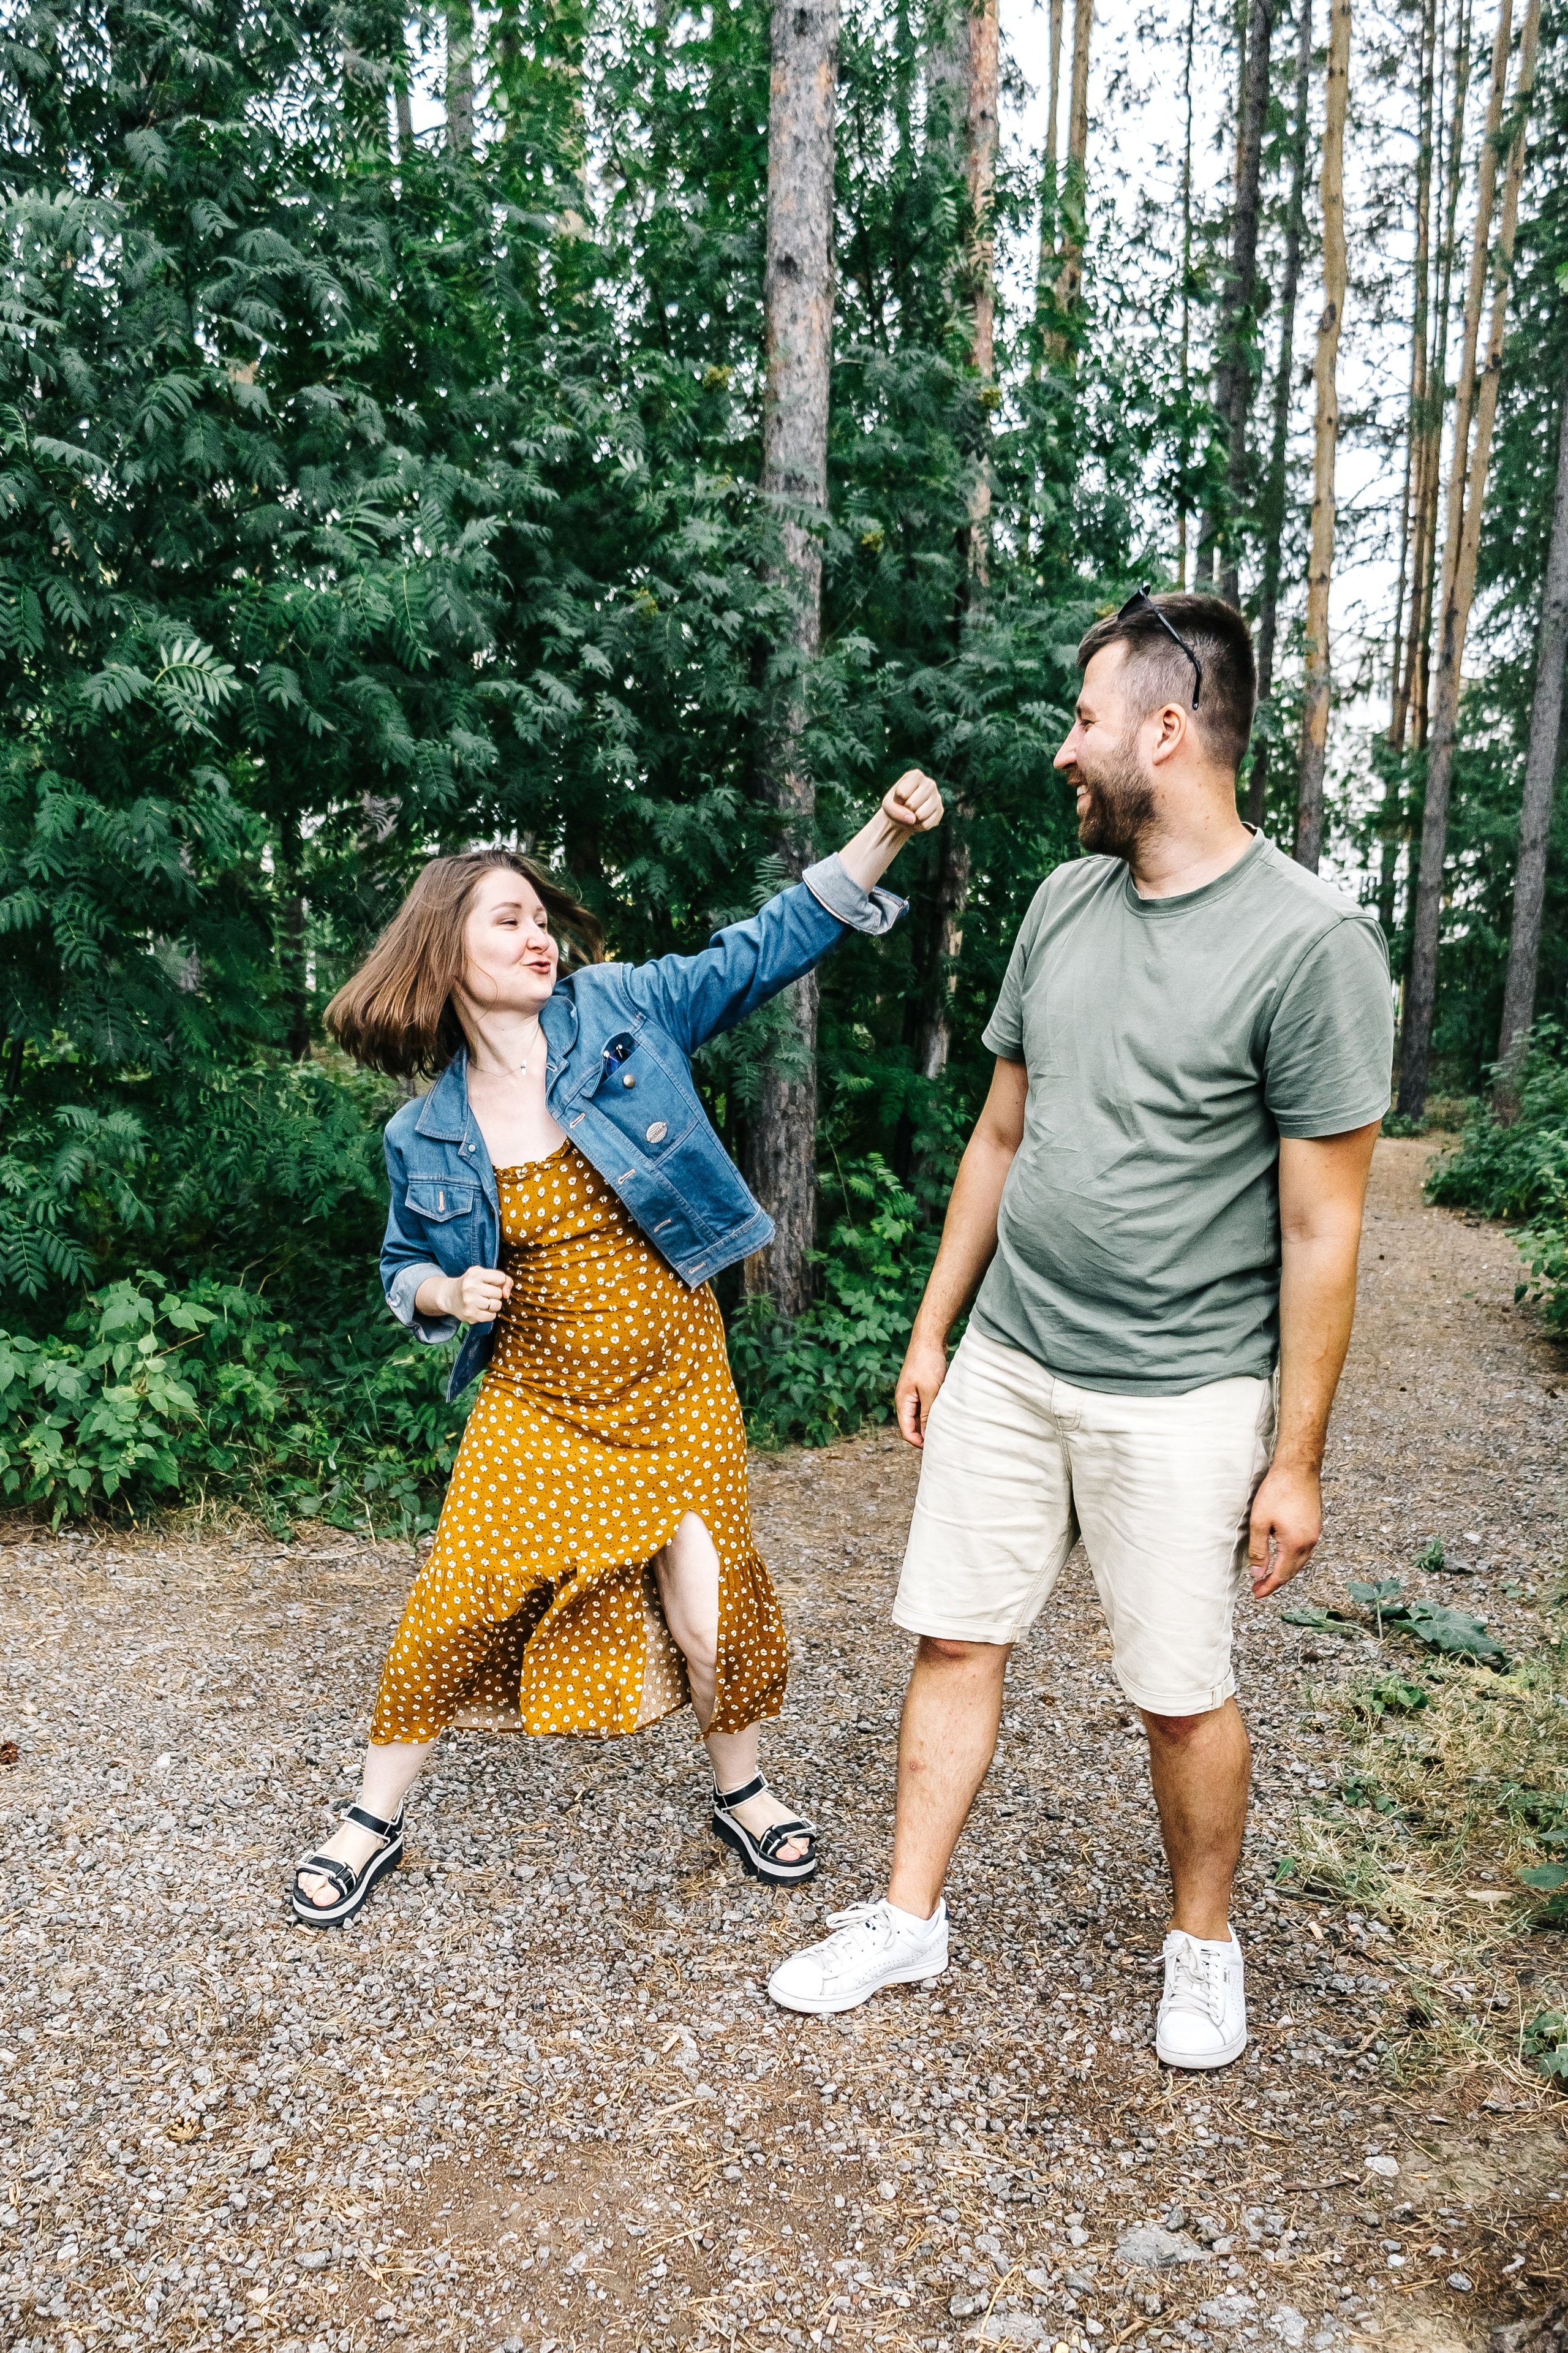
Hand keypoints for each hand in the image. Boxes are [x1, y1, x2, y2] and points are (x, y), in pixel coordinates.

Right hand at [447, 1264, 512, 1322]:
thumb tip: (507, 1293)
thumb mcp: (482, 1273)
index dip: (500, 1281)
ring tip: (483, 1301)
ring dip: (493, 1304)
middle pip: (499, 1293)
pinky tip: (481, 1309)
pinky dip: (489, 1313)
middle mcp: (471, 1288)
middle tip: (485, 1293)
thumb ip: (502, 1278)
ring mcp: (470, 1302)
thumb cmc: (471, 1284)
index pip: (501, 1278)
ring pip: (497, 1305)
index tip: (492, 1283)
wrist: (450, 1296)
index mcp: (474, 1274)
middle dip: (496, 1294)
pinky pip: (492, 1316)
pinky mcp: (470, 1315)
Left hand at [882, 769, 943, 834]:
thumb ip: (895, 810)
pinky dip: (919, 826)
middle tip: (907, 807)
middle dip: (905, 810)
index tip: (899, 799)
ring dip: (912, 819)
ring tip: (912, 813)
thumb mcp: (888, 804)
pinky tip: (919, 820)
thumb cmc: (896, 805)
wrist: (904, 815)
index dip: (896, 801)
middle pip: (911, 804)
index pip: (901, 793)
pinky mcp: (940, 810)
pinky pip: (926, 824)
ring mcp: (937, 797)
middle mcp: (929, 783)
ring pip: (920, 815)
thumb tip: (913, 819)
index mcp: (915, 775)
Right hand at [895, 1332, 949, 1448]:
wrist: (929, 1339)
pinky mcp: (921, 1387)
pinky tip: (945, 1414)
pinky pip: (925, 1406)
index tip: (935, 1449)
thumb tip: (927, 1435)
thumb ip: (926, 1414)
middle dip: (924, 1436)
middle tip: (942, 1443)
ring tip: (945, 1431)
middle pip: (911, 1426)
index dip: (919, 1443)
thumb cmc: (927, 1363)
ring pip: (919, 1416)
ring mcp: (913, 1393)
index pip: (906, 1431)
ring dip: (929, 1424)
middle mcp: (905, 1399)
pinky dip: (933, 1413)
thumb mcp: (929, 1391)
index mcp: (903, 1401)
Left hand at [1248, 1459, 1321, 1597]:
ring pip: (1299, 1561)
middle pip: (1292, 1571)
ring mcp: (1314, 1533)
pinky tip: (1282, 1556)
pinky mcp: (1314, 1525)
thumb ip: (1258, 1550)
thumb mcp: (1260, 1522)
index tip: (1256, 1594)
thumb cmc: (1278, 1491)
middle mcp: (1309, 1542)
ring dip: (1284, 1570)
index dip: (1268, 1587)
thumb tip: (1258, 1573)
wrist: (1298, 1468)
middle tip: (1259, 1587)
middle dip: (1275, 1582)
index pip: (1281, 1575)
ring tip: (1268, 1575)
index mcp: (1296, 1544)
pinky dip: (1292, 1558)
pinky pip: (1304, 1550)